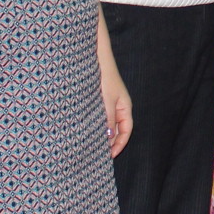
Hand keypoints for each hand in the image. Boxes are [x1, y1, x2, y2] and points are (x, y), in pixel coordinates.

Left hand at [99, 33, 132, 157]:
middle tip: (98, 154)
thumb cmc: (104, 77)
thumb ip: (108, 119)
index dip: (120, 144)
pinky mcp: (100, 99)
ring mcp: (109, 103)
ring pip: (108, 123)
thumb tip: (109, 136)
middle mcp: (118, 106)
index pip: (126, 130)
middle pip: (118, 129)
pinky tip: (86, 129)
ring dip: (102, 133)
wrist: (97, 58)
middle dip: (110, 142)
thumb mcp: (106, 101)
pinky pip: (100, 116)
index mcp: (125, 107)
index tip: (110, 155)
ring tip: (91, 144)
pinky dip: (96, 124)